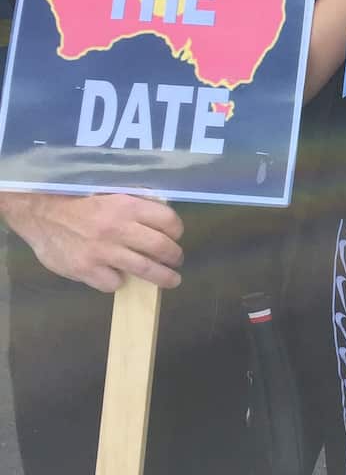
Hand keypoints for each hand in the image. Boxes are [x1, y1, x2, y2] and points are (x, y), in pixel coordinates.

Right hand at [1, 192, 184, 292]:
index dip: (176, 231)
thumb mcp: (109, 191)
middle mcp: (118, 229)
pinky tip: (115, 275)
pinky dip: (117, 281)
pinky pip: (113, 283)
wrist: (39, 212)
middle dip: (175, 257)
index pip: (167, 220)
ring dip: (162, 278)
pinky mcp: (86, 270)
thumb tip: (161, 213)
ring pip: (144, 270)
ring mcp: (102, 252)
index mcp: (126, 205)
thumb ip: (134, 202)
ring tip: (170, 281)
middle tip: (177, 261)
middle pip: (161, 248)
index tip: (176, 237)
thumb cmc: (77, 198)